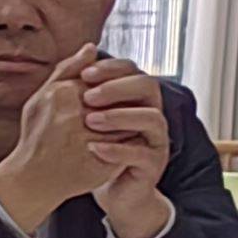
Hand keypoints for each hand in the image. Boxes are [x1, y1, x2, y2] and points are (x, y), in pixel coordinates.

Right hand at [0, 52, 112, 234]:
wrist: (32, 179)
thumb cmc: (36, 137)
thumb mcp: (41, 99)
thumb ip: (67, 70)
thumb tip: (92, 47)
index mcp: (64, 94)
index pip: (102, 82)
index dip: (103, 94)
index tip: (92, 106)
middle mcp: (79, 113)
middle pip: (116, 101)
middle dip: (116, 109)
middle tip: (99, 122)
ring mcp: (94, 137)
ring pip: (126, 121)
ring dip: (124, 126)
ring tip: (107, 135)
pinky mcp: (107, 158)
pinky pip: (129, 145)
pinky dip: (126, 145)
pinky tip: (114, 147)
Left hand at [73, 51, 172, 237]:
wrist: (107, 189)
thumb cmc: (94, 147)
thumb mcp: (81, 114)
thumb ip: (81, 83)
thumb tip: (85, 49)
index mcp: (136, 98)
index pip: (134, 70)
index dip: (112, 68)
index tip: (85, 73)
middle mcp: (151, 113)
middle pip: (149, 87)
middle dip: (118, 88)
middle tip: (88, 96)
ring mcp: (156, 139)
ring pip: (152, 118)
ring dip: (120, 116)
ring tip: (90, 121)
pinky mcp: (153, 164)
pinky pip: (142, 153)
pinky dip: (117, 149)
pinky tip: (94, 147)